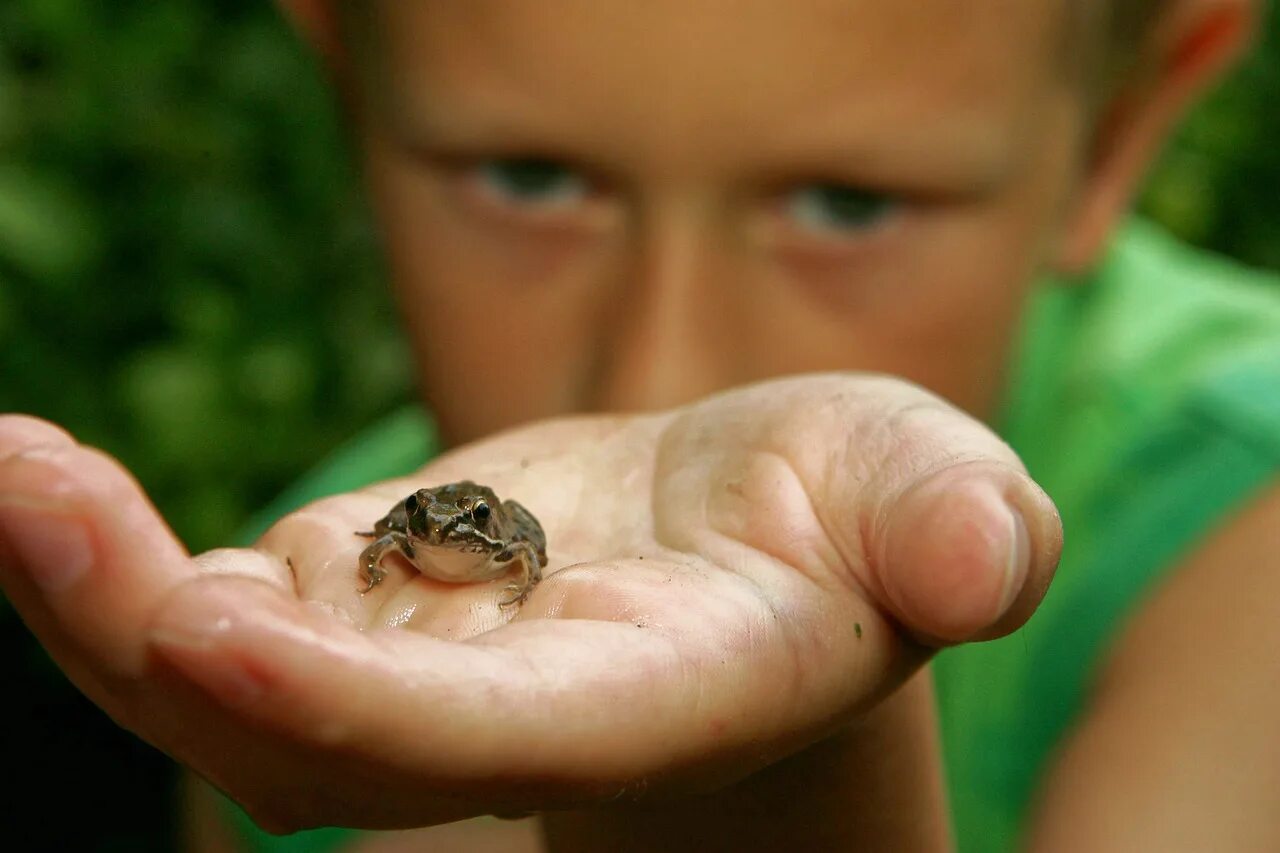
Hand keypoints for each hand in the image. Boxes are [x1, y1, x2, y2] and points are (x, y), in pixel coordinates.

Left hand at [0, 374, 1059, 831]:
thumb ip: (952, 526)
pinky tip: (47, 474)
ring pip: (230, 677)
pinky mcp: (366, 595)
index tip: (210, 629)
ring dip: (95, 587)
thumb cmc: (859, 513)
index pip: (504, 743)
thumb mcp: (930, 493)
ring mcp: (421, 664)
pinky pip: (219, 599)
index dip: (370, 709)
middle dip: (155, 641)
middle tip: (29, 491)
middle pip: (313, 740)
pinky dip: (117, 551)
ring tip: (9, 465)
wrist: (764, 535)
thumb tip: (977, 552)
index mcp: (654, 700)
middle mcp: (513, 713)